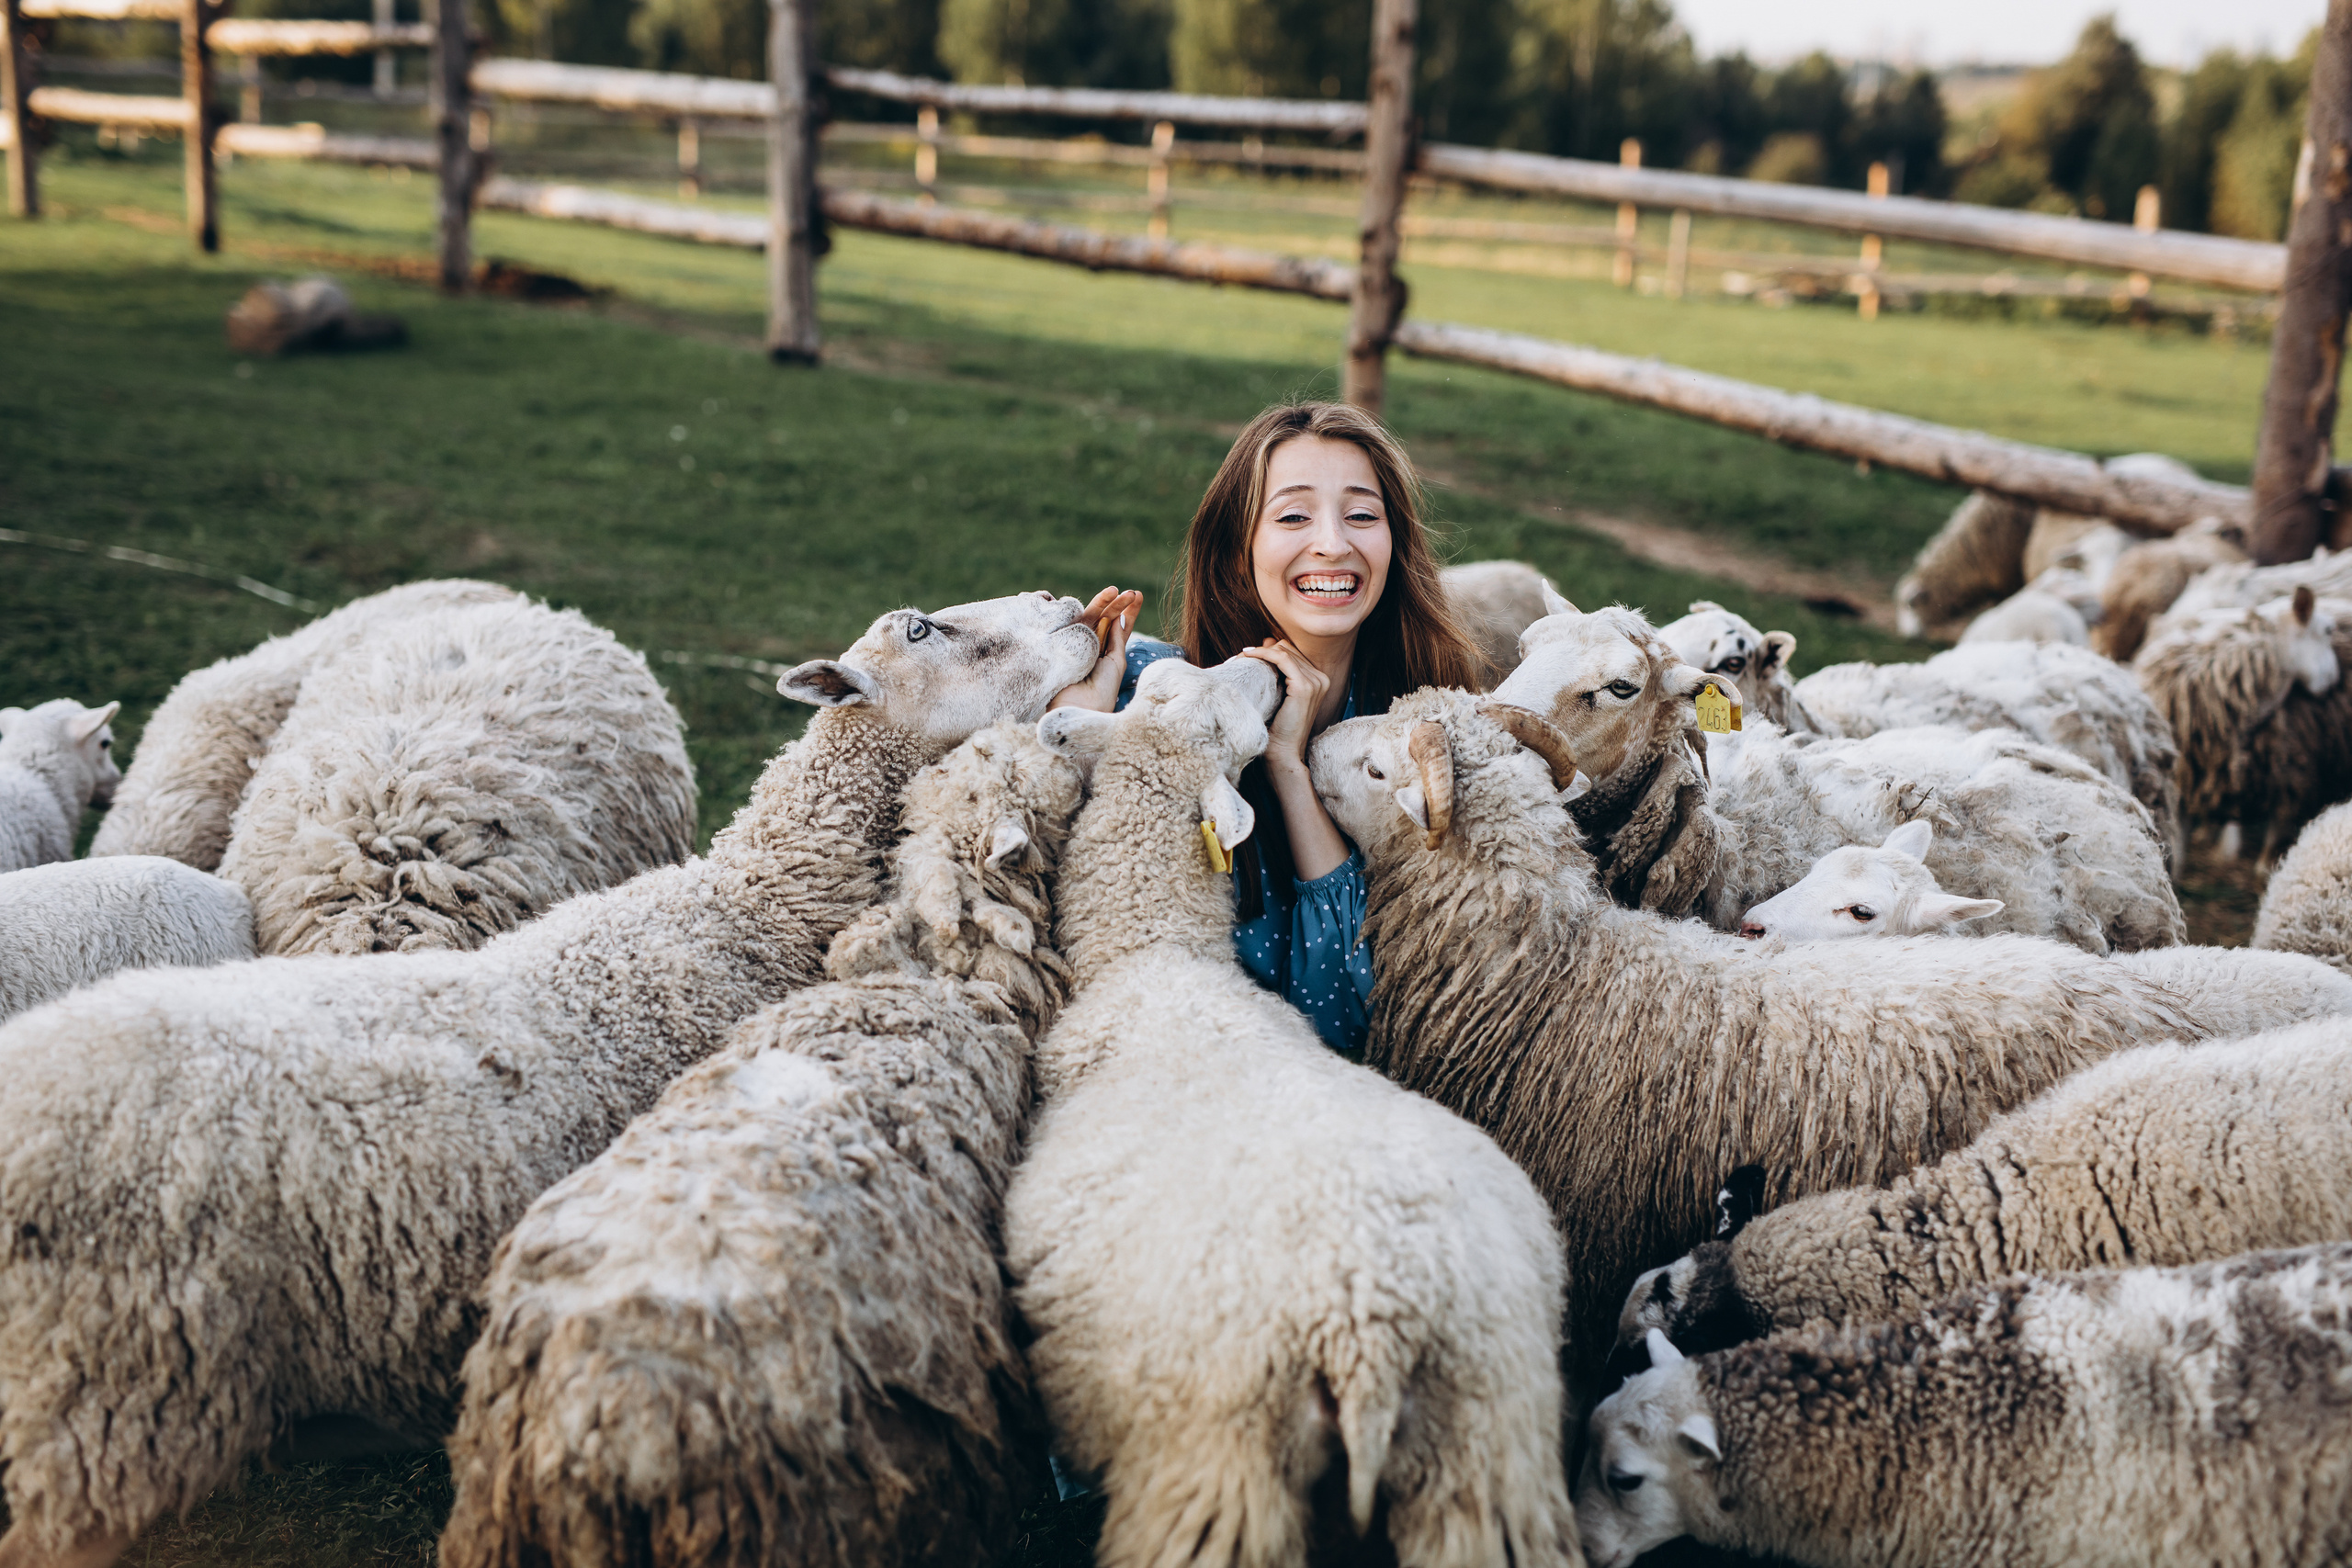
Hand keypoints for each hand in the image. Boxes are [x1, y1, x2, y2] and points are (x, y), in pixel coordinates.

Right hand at [1049, 587, 1142, 712]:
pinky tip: (1104, 598)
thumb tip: (1119, 617)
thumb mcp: (1116, 662)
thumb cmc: (1102, 690)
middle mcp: (1092, 645)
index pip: (1119, 628)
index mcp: (1107, 653)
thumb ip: (1117, 639)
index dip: (1129, 612)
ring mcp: (1078, 642)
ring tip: (1119, 592)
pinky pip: (1079, 620)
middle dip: (1119, 604)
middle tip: (1131, 593)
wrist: (1079, 706)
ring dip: (1107, 602)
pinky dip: (1092, 609)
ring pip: (1094, 617)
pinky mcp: (1065, 640)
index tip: (1138, 595)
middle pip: (1107, 619)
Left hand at [1239, 638, 1326, 775]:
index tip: (1248, 654)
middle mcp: (1321, 678)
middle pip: (1287, 648)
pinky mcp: (1304, 686)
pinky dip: (1263, 654)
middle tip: (1241, 656)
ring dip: (1260, 651)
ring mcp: (1315, 682)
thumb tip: (1268, 639)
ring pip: (1283, 651)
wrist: (1284, 752)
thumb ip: (1278, 669)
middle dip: (1263, 650)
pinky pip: (1281, 658)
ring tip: (1242, 658)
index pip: (1292, 652)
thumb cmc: (1278, 728)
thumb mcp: (1279, 693)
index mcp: (1319, 680)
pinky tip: (1248, 655)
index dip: (1269, 650)